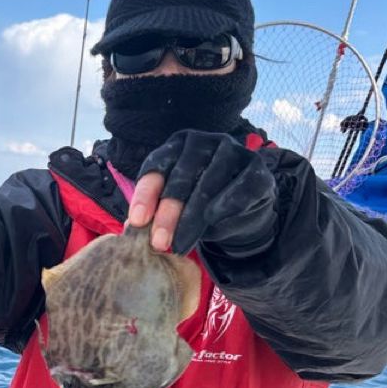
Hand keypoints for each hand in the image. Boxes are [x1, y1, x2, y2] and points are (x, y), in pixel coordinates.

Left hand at [127, 129, 277, 257]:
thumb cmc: (199, 208)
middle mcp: (204, 142)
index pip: (157, 166)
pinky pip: (241, 186)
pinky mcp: (257, 167)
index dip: (146, 195)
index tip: (138, 221)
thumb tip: (129, 228)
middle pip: (181, 177)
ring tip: (181, 246)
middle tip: (159, 242)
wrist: (242, 213)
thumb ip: (154, 214)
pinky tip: (213, 221)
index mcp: (177, 145)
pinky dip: (226, 204)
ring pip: (209, 183)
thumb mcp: (174, 210)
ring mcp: (233, 150)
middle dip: (168, 213)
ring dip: (193, 218)